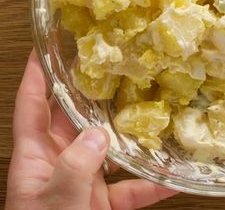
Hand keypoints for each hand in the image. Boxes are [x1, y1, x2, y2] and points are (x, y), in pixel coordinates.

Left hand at [5, 51, 177, 209]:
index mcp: (34, 158)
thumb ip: (75, 167)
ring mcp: (83, 184)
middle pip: (76, 120)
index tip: (50, 44)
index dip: (39, 74)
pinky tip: (176, 175)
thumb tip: (100, 135)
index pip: (33, 106)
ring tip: (157, 109)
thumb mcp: (55, 202)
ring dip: (134, 134)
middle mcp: (59, 164)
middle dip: (95, 93)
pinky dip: (155, 183)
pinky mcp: (104, 204)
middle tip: (118, 64)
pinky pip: (133, 187)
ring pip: (111, 150)